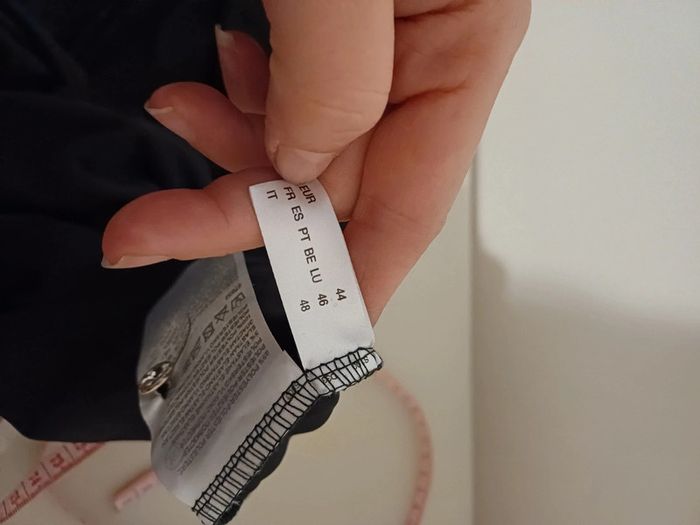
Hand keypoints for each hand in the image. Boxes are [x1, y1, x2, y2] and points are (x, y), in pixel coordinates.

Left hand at [102, 0, 529, 323]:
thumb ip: (336, 69)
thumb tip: (299, 166)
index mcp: (464, 40)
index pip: (410, 199)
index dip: (354, 275)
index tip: (303, 333)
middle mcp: (427, 51)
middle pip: (342, 178)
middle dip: (247, 206)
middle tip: (151, 226)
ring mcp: (380, 38)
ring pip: (307, 139)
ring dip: (234, 147)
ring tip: (176, 110)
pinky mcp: (335, 22)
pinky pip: (292, 90)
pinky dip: (242, 100)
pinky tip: (213, 78)